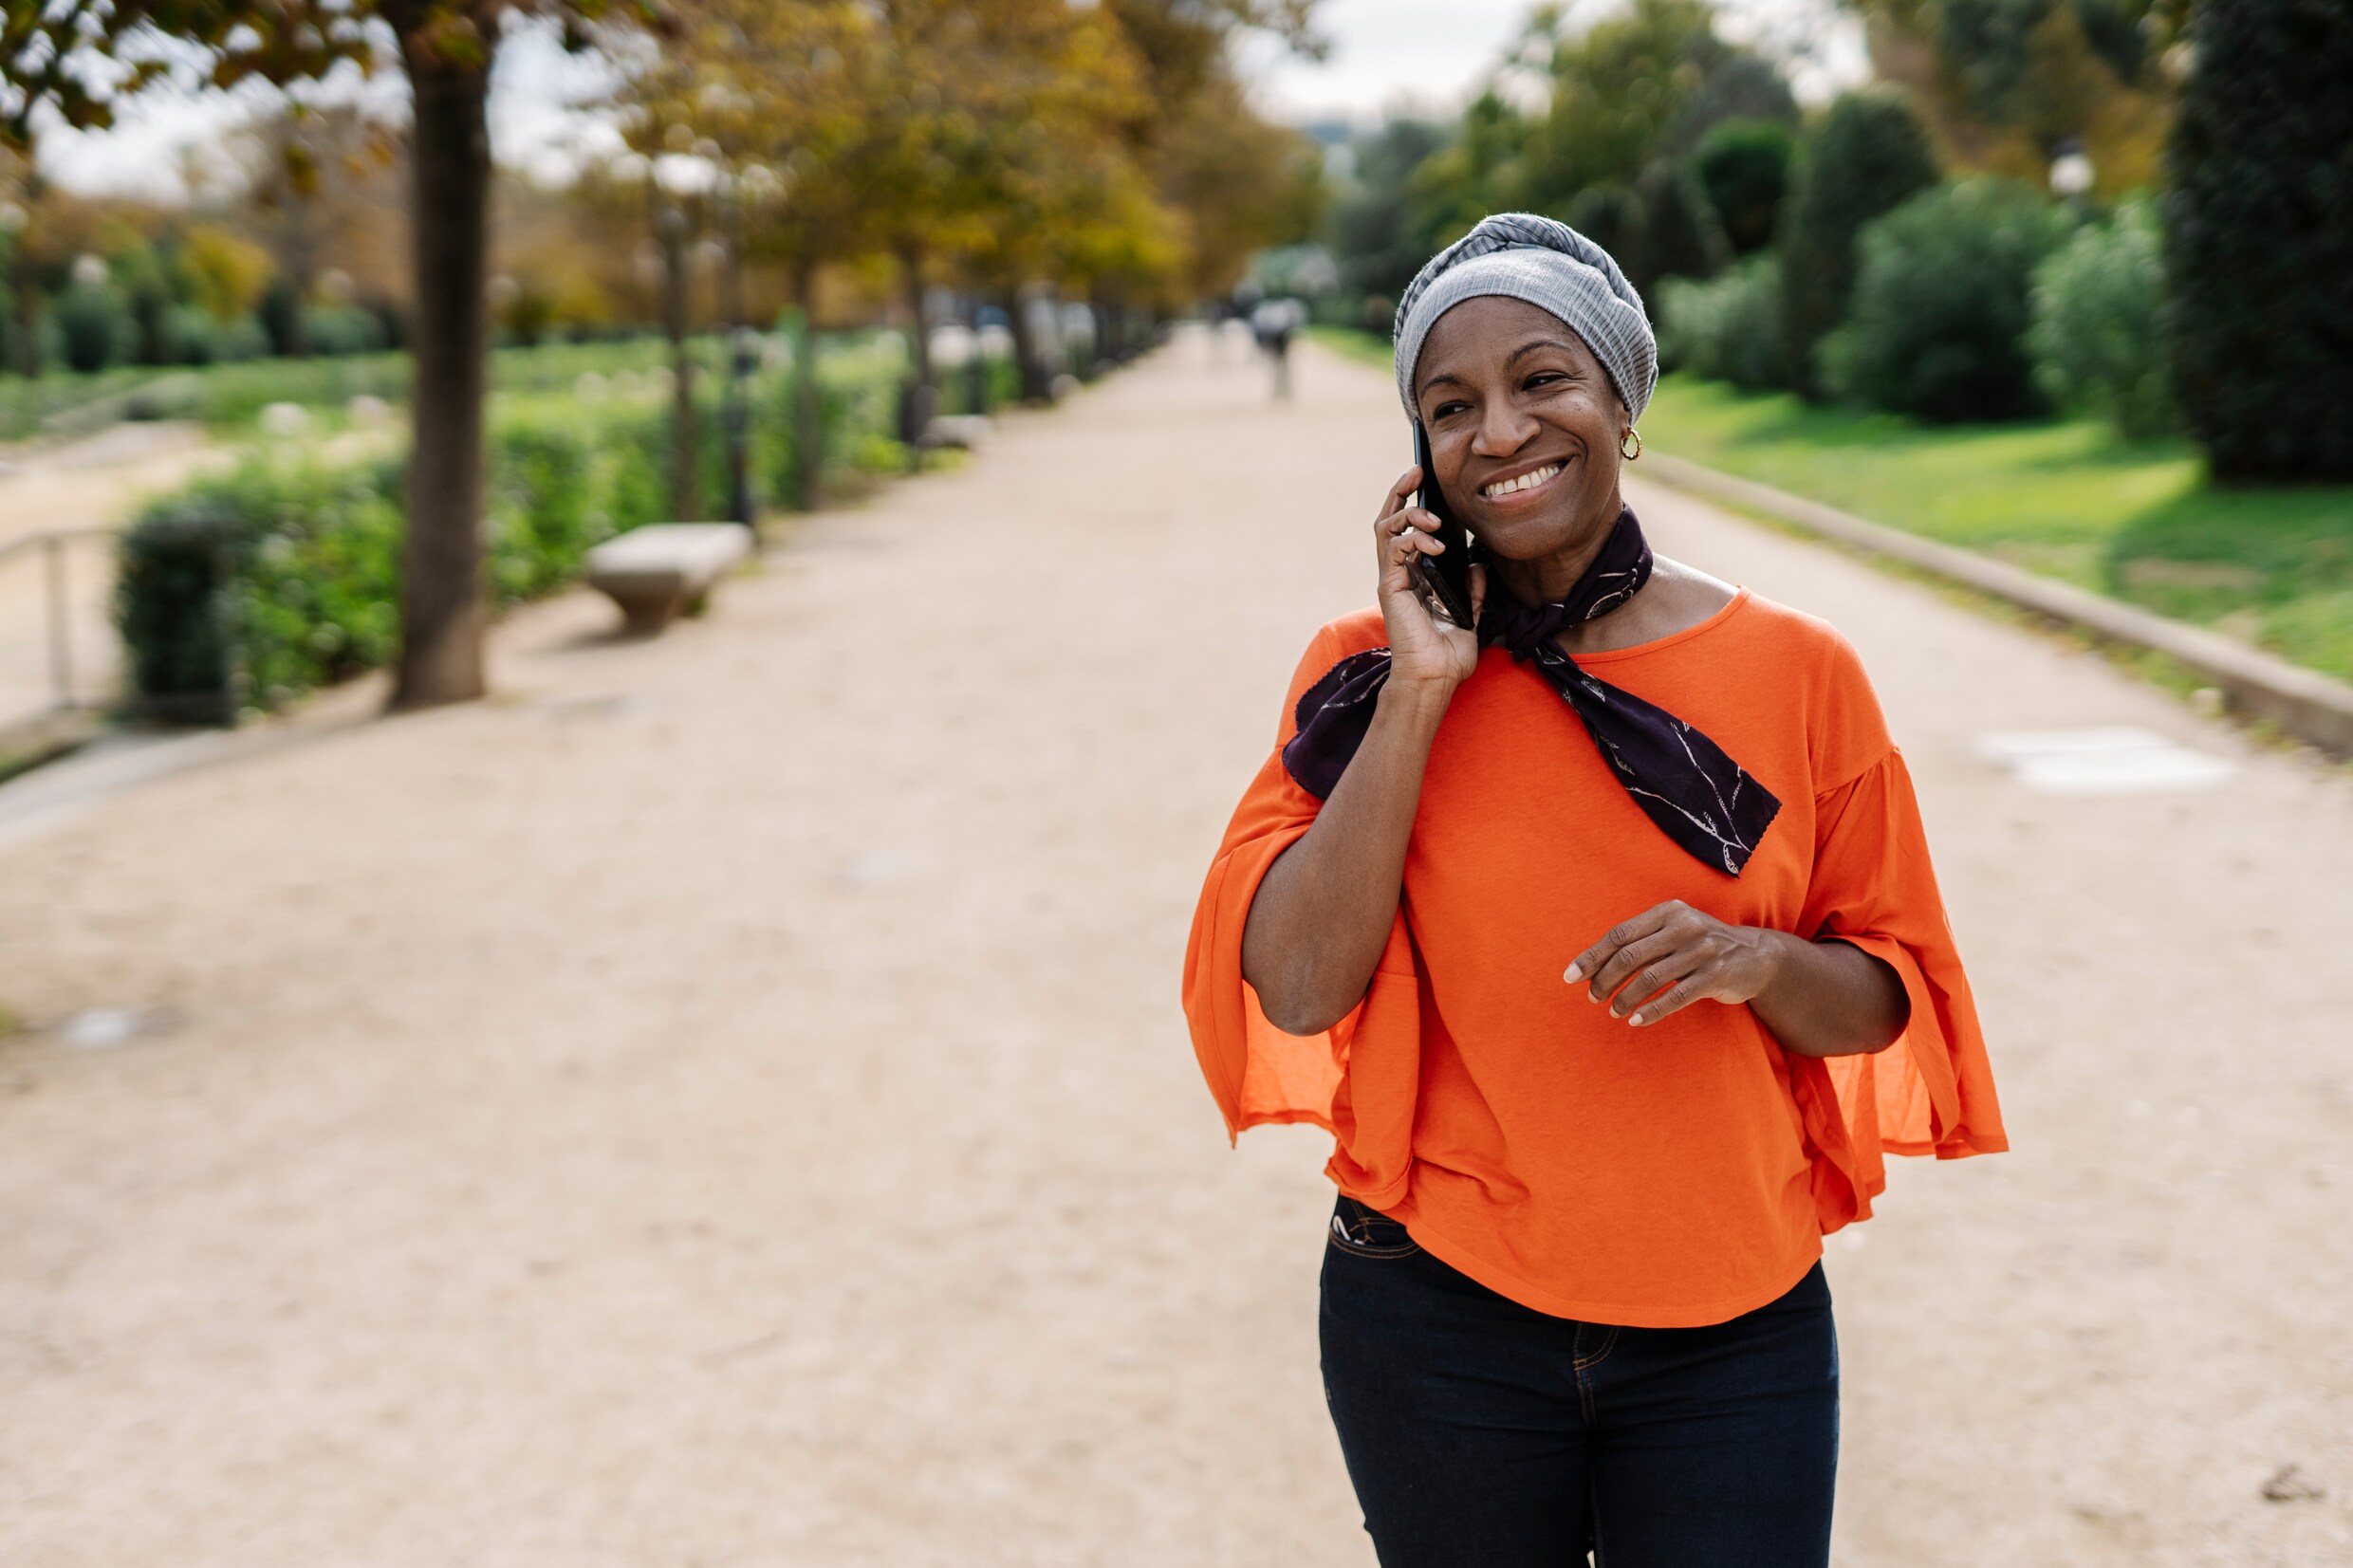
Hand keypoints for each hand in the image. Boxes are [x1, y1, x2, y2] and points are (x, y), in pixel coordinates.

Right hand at [1373, 465, 1484, 690]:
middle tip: (1416, 471)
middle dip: (1400, 491)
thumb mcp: (1471, 615)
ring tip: (1434, 519)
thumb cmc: (1447, 654)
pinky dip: (1413, 539)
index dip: (1412, 503)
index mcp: (1413, 577)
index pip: (1405, 530)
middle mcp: (1398, 574)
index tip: (1425, 481)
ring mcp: (1392, 579)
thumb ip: (1473, 589)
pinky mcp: (1390, 587)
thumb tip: (1478, 565)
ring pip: (1386, 528)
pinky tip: (1436, 546)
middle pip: (1388, 520)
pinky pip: (1394, 549)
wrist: (1435, 677)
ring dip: (1409, 514)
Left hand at [1563, 900, 1790, 1027]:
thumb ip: (1639, 942)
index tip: (1570, 977)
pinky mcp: (1716, 976)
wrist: (1756, 956)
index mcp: (1668, 912)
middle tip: (1593, 998)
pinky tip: (1636, 1021)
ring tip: (1613, 1011)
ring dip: (1625, 999)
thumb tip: (1591, 966)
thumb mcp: (1673, 931)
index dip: (1592, 957)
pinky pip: (1675, 997)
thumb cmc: (1700, 945)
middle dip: (1605, 980)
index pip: (1619, 935)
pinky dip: (1651, 1011)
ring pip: (1650, 978)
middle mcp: (1684, 927)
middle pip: (1630, 956)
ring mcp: (1702, 951)